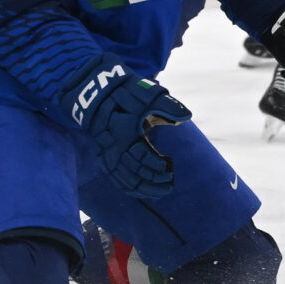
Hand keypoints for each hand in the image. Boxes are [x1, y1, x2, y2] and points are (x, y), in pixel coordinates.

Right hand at [57, 63, 179, 198]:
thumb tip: (186, 116)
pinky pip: (114, 178)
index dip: (157, 166)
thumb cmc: (126, 93)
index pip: (142, 157)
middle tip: (170, 183)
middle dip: (154, 181)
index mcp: (125, 132)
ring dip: (143, 189)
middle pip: (133, 173)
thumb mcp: (147, 94)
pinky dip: (128, 188)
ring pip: (124, 180)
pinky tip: (141, 192)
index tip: (170, 166)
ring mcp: (106, 153)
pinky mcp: (102, 155)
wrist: (98, 91)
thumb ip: (167, 106)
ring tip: (161, 192)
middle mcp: (113, 146)